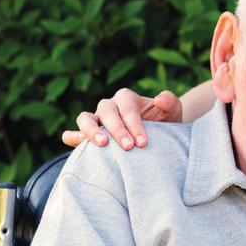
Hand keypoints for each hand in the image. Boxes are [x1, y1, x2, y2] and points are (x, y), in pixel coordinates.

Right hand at [61, 88, 182, 149]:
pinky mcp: (88, 134)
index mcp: (127, 98)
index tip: (142, 142)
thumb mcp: (173, 111)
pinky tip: (76, 143)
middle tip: (129, 147)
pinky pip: (73, 132)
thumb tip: (159, 99)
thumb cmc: (164, 122)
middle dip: (117, 129)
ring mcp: (97, 119)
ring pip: (85, 118)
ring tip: (102, 145)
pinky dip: (72, 136)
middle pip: (106, 111)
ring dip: (91, 130)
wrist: (158, 135)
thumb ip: (169, 102)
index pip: (127, 108)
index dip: (134, 125)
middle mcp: (109, 106)